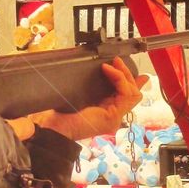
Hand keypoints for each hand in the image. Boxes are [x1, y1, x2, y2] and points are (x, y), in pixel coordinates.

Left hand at [26, 58, 147, 140]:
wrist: (54, 126)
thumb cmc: (62, 112)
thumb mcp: (82, 94)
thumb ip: (94, 86)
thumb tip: (101, 70)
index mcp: (107, 112)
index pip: (128, 98)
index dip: (133, 83)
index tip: (134, 71)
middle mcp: (114, 117)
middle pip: (133, 94)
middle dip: (128, 75)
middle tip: (118, 61)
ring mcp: (115, 118)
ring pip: (133, 94)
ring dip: (124, 75)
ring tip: (113, 64)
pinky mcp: (113, 117)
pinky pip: (126, 95)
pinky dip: (119, 79)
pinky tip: (108, 70)